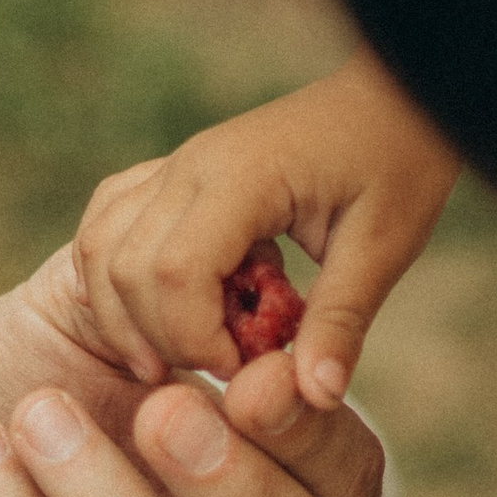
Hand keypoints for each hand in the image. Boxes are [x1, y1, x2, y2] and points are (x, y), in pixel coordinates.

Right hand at [75, 52, 456, 408]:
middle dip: (162, 336)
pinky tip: (155, 313)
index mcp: (242, 177)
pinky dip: (112, 278)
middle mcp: (190, 165)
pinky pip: (106, 225)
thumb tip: (316, 396)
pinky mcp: (169, 175)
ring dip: (125, 314)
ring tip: (180, 353)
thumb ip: (342, 320)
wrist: (391, 100)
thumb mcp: (386, 246)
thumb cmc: (397, 163)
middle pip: (126, 268)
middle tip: (225, 364)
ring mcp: (172, 166)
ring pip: (99, 248)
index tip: (246, 366)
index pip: (177, 271)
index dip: (196, 337)